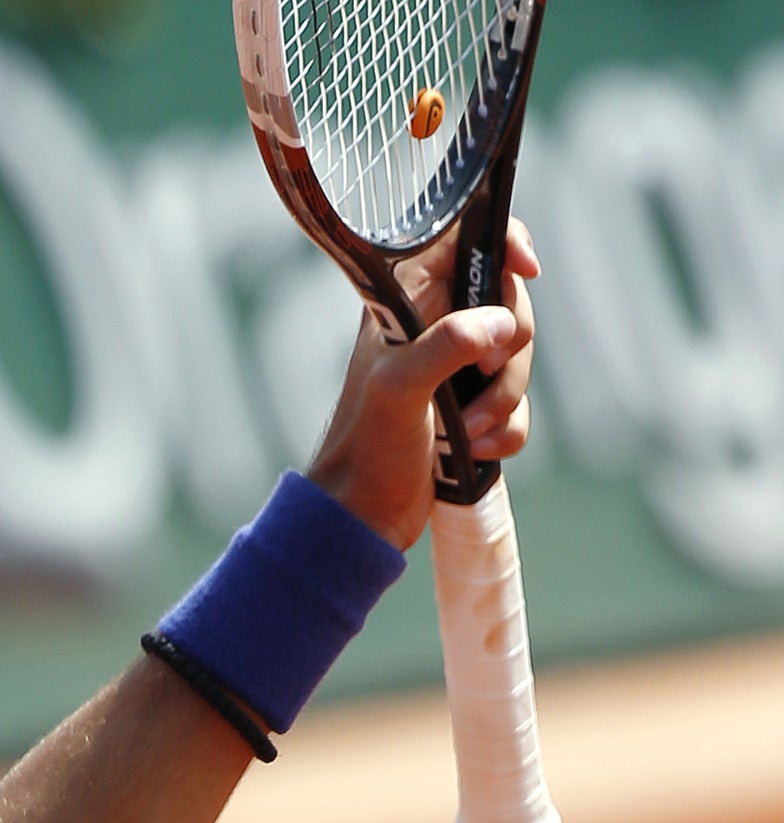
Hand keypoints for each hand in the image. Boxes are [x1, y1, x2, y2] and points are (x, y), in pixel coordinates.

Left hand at [308, 218, 539, 550]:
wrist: (363, 514)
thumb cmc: (365, 445)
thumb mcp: (398, 387)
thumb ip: (446, 346)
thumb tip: (499, 326)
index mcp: (409, 304)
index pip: (464, 243)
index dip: (503, 242)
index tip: (525, 268)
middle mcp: (436, 329)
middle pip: (510, 307)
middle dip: (508, 351)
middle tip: (481, 374)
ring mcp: (458, 371)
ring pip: (520, 361)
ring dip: (502, 401)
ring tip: (465, 430)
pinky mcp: (475, 410)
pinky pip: (518, 408)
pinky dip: (505, 431)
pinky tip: (473, 450)